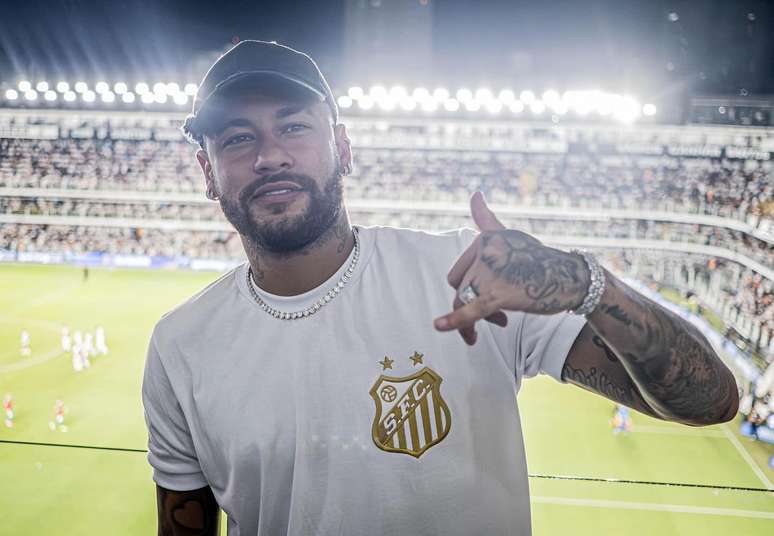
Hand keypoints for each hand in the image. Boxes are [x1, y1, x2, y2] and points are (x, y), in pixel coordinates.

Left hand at [434, 192, 589, 344]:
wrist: (569, 277)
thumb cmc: (539, 258)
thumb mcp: (509, 235)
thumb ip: (486, 219)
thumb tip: (474, 193)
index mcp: (484, 240)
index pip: (460, 271)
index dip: (470, 287)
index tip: (489, 297)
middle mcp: (485, 252)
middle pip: (459, 288)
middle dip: (471, 305)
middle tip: (499, 317)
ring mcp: (490, 273)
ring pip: (462, 302)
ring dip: (473, 320)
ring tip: (500, 322)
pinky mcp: (498, 294)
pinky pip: (470, 310)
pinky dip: (455, 321)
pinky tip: (439, 326)